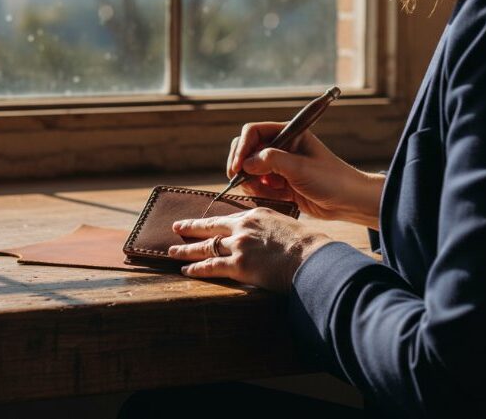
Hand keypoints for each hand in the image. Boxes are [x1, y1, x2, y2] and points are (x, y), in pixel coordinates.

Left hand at [167, 207, 333, 292]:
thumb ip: (270, 229)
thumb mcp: (286, 226)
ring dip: (186, 249)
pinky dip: (195, 268)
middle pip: (210, 227)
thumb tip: (268, 239)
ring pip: (205, 246)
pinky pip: (210, 267)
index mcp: (256, 215)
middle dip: (191, 227)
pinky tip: (185, 270)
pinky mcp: (238, 265)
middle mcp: (243, 227)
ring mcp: (239, 245)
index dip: (212, 221)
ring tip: (172, 251)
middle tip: (176, 226)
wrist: (312, 258)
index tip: (203, 221)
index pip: (227, 217)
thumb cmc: (308, 246)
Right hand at [227, 122, 383, 226]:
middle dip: (241, 165)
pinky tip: (276, 197)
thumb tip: (245, 164)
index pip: (253, 131)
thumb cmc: (331, 179)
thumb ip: (271, 161)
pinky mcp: (279, 182)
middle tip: (240, 181)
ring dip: (251, 181)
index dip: (242, 147)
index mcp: (289, 133)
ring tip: (268, 191)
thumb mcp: (300, 168)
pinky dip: (260, 192)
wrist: (349, 202)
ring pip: (249, 169)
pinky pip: (258, 185)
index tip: (238, 167)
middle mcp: (281, 146)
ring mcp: (279, 165)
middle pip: (246, 149)